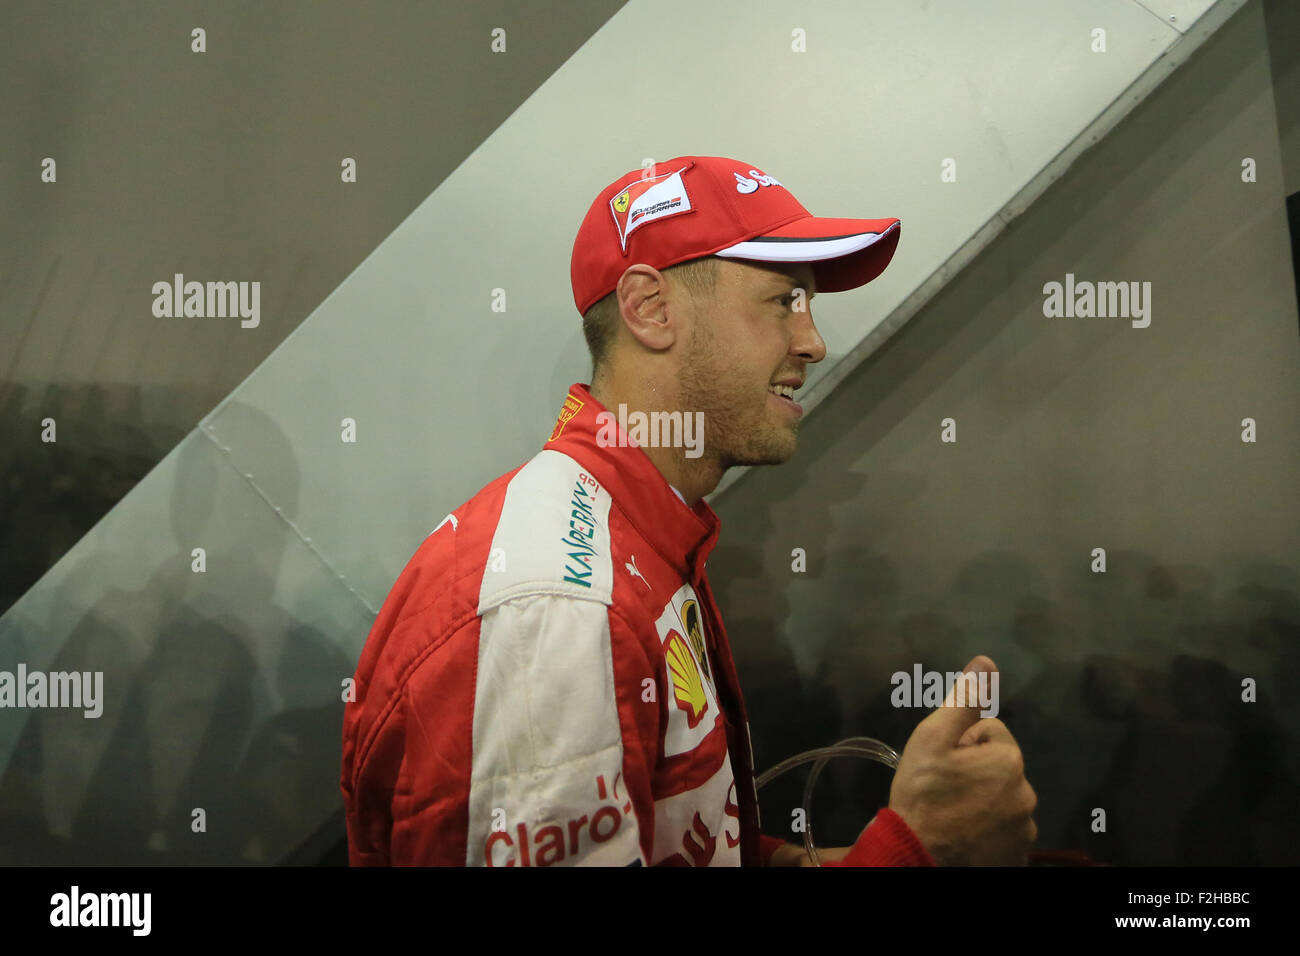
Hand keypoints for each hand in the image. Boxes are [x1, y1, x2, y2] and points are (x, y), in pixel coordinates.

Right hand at [887, 655, 1036, 864]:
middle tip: (943, 788)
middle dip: (974, 772)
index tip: (941, 763)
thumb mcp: (933, 739)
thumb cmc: (922, 794)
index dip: (960, 743)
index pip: (988, 733)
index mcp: (1008, 759)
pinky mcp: (1017, 855)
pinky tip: (964, 833)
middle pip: (997, 768)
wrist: (917, 855)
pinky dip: (988, 830)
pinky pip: (1005, 830)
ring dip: (982, 801)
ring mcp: (1024, 829)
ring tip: (951, 813)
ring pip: (1002, 799)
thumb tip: (987, 661)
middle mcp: (1026, 793)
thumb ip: (964, 701)